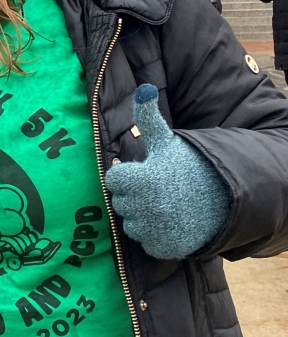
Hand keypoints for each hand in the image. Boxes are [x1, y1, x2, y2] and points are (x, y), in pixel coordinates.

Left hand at [104, 84, 230, 259]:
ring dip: (142, 217)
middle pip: (120, 202)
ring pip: (130, 225)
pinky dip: (155, 235)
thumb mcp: (167, 141)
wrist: (223, 197)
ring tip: (164, 205)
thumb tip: (143, 88)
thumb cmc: (188, 167)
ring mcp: (156, 229)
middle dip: (134, 195)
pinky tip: (170, 222)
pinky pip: (145, 242)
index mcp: (144, 179)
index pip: (113, 180)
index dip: (127, 175)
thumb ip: (148, 118)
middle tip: (156, 188)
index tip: (143, 172)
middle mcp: (147, 206)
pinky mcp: (164, 248)